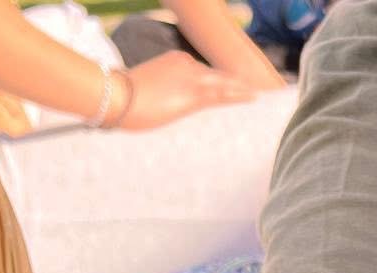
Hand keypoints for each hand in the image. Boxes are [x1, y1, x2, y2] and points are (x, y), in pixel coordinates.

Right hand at [119, 51, 252, 129]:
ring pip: (225, 84)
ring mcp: (191, 78)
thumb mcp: (146, 91)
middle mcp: (187, 65)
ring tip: (261, 96)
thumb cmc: (123, 100)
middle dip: (237, 84)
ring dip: (244, 90)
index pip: (205, 72)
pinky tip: (254, 98)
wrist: (115, 96)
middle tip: (257, 90)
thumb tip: (162, 106)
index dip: (222, 81)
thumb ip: (161, 95)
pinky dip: (241, 95)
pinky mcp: (194, 94)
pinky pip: (223, 94)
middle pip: (218, 76)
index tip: (236, 86)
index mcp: (175, 61)